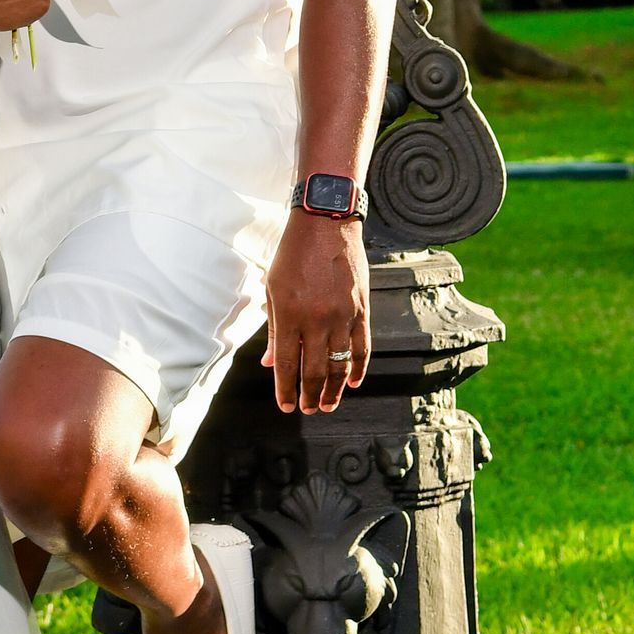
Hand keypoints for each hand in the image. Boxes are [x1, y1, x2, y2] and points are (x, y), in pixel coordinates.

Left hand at [262, 212, 369, 414]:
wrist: (326, 223)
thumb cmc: (293, 254)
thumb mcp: (273, 288)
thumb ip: (274, 328)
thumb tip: (270, 362)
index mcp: (289, 315)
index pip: (287, 364)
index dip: (285, 389)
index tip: (285, 406)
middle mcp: (316, 319)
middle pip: (314, 370)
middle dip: (309, 395)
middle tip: (308, 410)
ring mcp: (342, 315)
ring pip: (340, 365)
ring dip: (334, 389)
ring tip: (328, 405)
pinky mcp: (362, 309)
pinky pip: (362, 347)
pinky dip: (359, 368)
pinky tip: (355, 383)